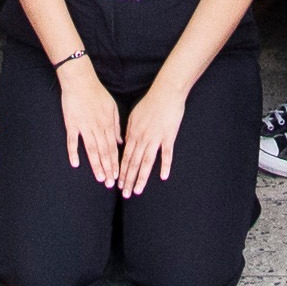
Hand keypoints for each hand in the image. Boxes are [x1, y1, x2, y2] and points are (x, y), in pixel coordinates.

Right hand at [57, 62, 123, 188]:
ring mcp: (84, 126)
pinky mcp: (71, 124)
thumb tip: (120, 141)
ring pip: (91, 149)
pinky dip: (73, 152)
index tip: (117, 175)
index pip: (112, 147)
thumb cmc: (97, 93)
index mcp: (107, 124)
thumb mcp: (112, 107)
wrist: (80, 81)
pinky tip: (75, 163)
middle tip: (110, 183)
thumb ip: (116, 125)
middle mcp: (97, 127)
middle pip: (104, 151)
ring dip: (96, 164)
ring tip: (99, 178)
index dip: (115, 162)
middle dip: (108, 168)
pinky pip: (72, 141)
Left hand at [117, 79, 187, 195]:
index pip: (125, 157)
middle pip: (134, 162)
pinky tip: (163, 177)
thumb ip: (128, 131)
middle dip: (128, 179)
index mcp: (133, 133)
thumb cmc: (149, 102)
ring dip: (142, 177)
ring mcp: (156, 138)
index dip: (121, 171)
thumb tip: (125, 143)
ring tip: (137, 190)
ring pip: (147, 162)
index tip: (118, 183)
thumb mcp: (133, 115)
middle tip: (125, 193)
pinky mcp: (169, 136)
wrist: (166, 92)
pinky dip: (165, 165)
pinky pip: (166, 154)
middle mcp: (143, 138)